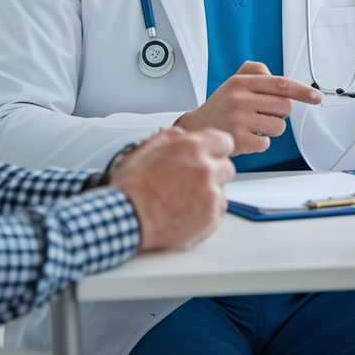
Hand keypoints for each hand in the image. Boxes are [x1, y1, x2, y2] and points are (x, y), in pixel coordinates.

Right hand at [110, 126, 234, 250]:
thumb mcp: (145, 149)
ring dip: (209, 190)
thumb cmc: (132, 187)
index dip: (215, 148)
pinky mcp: (211, 217)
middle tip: (192, 179)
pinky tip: (187, 209)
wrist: (127, 219)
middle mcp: (206, 169)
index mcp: (192, 148)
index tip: (209, 155)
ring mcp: (210, 194)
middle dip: (213, 171)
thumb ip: (170, 136)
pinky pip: (219, 209)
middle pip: (226, 167)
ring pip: (222, 189)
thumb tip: (182, 135)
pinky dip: (207, 209)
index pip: (224, 141)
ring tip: (185, 197)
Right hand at [173, 61, 322, 154]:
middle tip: (261, 114)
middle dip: (279, 113)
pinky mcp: (239, 140)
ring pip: (279, 126)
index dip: (302, 90)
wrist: (196, 129)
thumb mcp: (234, 82)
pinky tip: (245, 137)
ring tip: (252, 126)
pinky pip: (266, 143)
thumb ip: (257, 72)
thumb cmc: (221, 106)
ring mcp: (239, 120)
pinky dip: (259, 143)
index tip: (317, 97)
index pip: (280, 83)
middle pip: (284, 107)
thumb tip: (281, 80)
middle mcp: (239, 98)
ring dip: (270, 129)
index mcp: (241, 82)